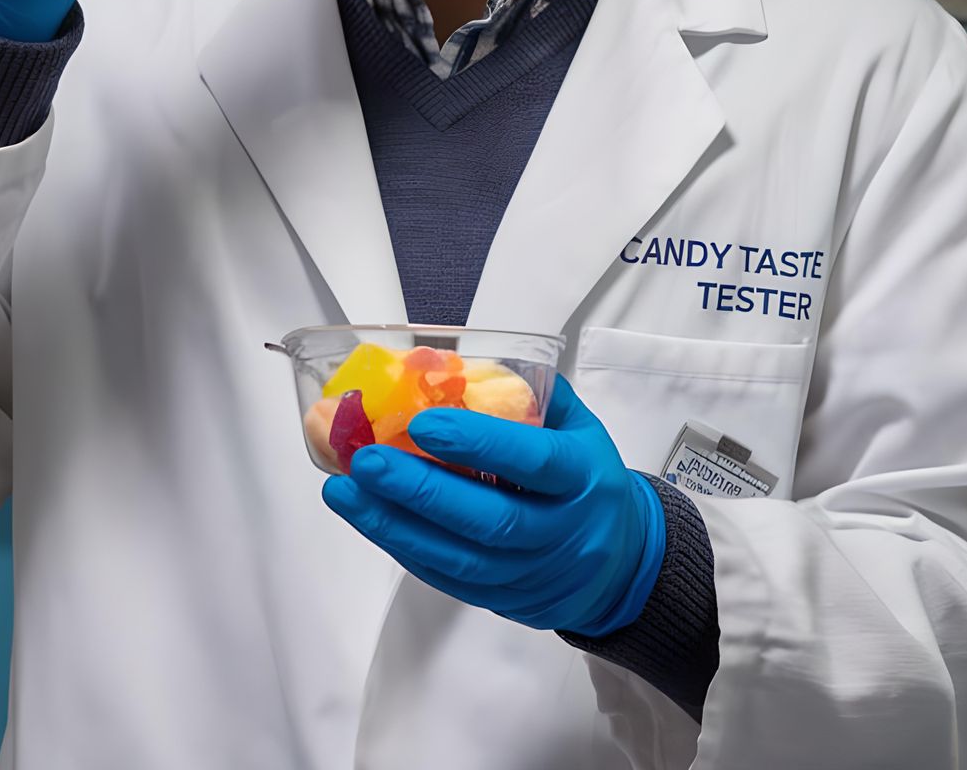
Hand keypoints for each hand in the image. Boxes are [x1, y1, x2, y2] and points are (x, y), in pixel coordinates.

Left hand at [323, 375, 665, 637]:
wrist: (620, 563)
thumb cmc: (588, 478)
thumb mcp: (577, 425)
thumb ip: (528, 393)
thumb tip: (455, 365)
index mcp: (583, 478)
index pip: (532, 461)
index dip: (477, 442)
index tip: (422, 422)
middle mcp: (561, 532)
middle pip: (489, 520)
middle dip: (419, 489)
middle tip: (365, 460)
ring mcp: (532, 575)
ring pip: (459, 559)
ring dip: (394, 525)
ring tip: (346, 492)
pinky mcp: (505, 601)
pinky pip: (449, 580)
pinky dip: (404, 549)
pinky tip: (370, 520)